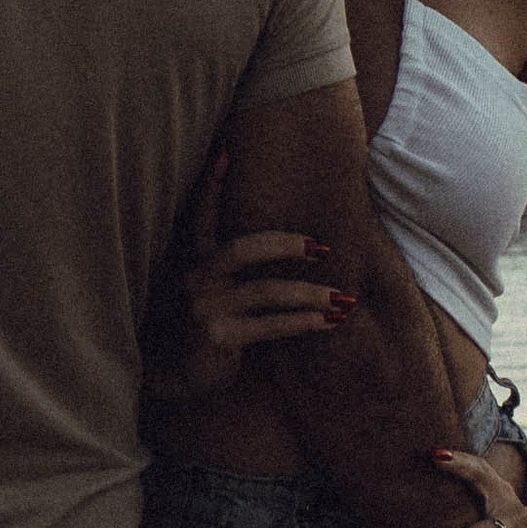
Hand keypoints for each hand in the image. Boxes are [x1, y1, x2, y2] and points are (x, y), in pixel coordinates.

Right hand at [145, 150, 351, 404]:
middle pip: (243, 248)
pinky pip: (270, 325)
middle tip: (322, 248)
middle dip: (286, 244)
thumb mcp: (218, 291)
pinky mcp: (217, 337)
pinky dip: (303, 322)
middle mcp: (196, 279)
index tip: (225, 151)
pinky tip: (328, 322)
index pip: (202, 217)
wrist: (183, 376)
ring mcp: (205, 307)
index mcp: (196, 261)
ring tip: (343, 300)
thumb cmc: (212, 325)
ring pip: (266, 291)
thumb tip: (292, 241)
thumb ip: (238, 267)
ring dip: (310, 295)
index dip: (212, 185)